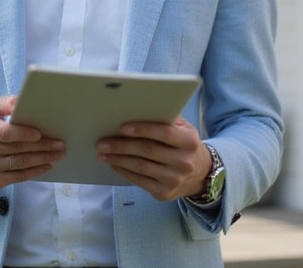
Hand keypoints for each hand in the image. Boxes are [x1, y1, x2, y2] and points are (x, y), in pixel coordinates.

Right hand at [0, 96, 66, 189]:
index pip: (4, 133)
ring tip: (58, 154)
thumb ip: (5, 103)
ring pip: (20, 164)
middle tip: (60, 144)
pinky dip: (35, 172)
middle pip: (17, 149)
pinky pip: (18, 177)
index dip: (23, 134)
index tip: (39, 133)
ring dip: (42, 159)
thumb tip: (22, 101)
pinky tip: (47, 165)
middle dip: (42, 146)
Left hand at [95, 116, 210, 200]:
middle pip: (147, 151)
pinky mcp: (164, 193)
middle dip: (121, 146)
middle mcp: (184, 162)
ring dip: (117, 159)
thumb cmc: (184, 145)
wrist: (200, 174)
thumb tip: (135, 109)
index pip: (164, 133)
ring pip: (140, 167)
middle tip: (102, 143)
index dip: (142, 129)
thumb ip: (166, 119)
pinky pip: (139, 181)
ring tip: (102, 153)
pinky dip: (123, 171)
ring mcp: (174, 179)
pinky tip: (113, 164)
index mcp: (189, 141)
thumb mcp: (184, 129)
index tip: (122, 127)